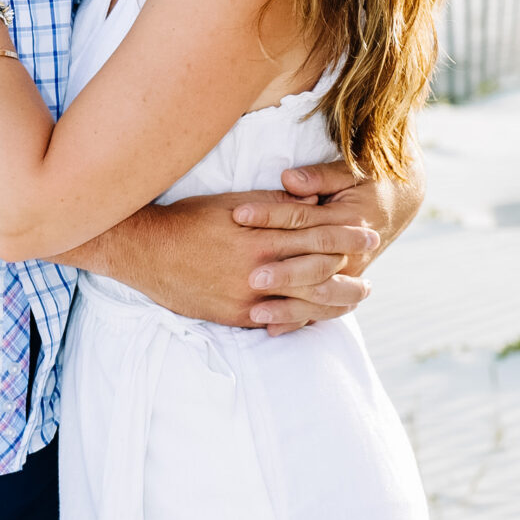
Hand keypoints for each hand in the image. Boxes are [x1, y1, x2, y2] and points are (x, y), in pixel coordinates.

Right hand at [102, 192, 378, 334]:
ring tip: (359, 293)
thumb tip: (310, 199)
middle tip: (372, 261)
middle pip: (318, 269)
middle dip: (350, 265)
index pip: (314, 235)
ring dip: (337, 297)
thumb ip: (273, 204)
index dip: (344, 233)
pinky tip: (319, 314)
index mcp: (259, 236)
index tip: (367, 231)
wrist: (148, 252)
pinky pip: (277, 320)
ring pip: (305, 300)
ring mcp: (247, 297)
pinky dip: (302, 317)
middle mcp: (258, 269)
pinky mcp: (235, 316)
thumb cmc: (188, 219)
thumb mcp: (231, 203)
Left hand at [231, 156, 425, 334]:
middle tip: (252, 277)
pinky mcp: (345, 288)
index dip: (269, 214)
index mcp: (349, 219)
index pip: (302, 217)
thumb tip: (289, 178)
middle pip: (313, 264)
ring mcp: (351, 274)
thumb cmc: (368, 182)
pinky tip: (271, 329)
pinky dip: (298, 320)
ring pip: (321, 296)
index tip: (238, 214)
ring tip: (255, 312)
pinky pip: (323, 310)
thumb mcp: (347, 171)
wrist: (398, 201)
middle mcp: (352, 252)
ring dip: (288, 306)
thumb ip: (317, 177)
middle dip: (283, 273)